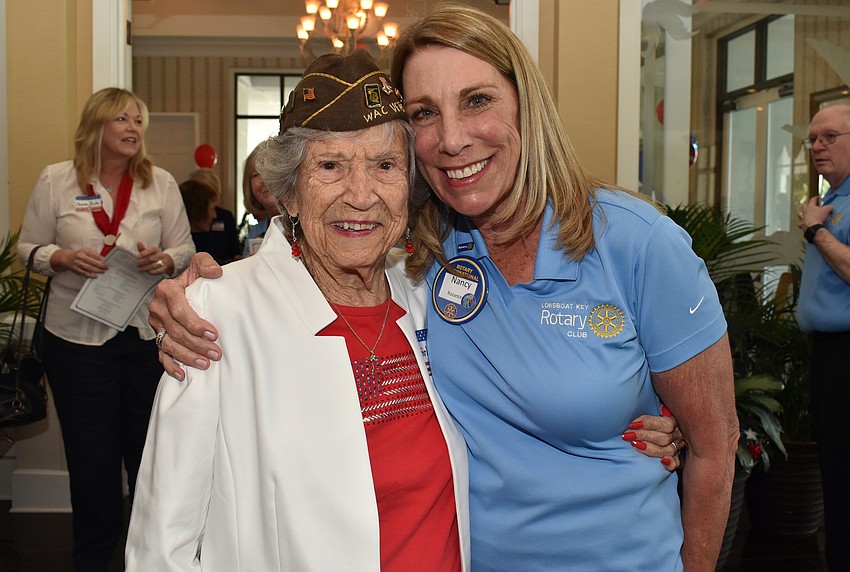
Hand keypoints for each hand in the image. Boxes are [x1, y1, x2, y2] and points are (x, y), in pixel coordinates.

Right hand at [51, 247, 107, 277]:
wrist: (67, 258)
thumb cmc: (79, 254)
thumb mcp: (86, 250)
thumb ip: (94, 253)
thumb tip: (103, 258)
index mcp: (84, 251)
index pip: (94, 255)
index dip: (101, 259)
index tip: (107, 262)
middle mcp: (80, 257)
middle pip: (92, 262)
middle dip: (101, 265)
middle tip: (107, 268)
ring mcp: (78, 264)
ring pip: (89, 268)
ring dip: (97, 271)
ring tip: (103, 271)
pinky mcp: (76, 270)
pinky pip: (84, 273)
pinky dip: (90, 275)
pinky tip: (96, 276)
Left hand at [136, 241, 173, 275]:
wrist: (166, 261)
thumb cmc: (154, 256)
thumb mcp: (149, 251)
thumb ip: (143, 248)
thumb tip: (138, 242)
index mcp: (156, 250)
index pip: (151, 250)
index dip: (144, 253)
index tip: (138, 257)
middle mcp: (161, 255)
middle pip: (151, 258)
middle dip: (143, 262)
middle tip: (138, 264)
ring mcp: (163, 262)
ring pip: (154, 265)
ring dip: (146, 268)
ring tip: (140, 269)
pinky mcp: (164, 268)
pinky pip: (158, 271)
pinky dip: (152, 272)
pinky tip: (147, 272)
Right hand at [148, 252, 223, 379]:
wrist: (183, 286)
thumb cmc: (194, 276)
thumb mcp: (199, 264)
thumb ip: (206, 264)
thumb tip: (216, 272)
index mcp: (166, 290)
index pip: (179, 311)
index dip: (196, 325)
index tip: (214, 334)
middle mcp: (157, 308)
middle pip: (176, 331)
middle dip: (196, 344)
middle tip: (216, 353)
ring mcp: (156, 325)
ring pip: (169, 344)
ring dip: (187, 357)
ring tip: (206, 364)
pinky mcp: (157, 336)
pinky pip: (161, 353)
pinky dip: (170, 365)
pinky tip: (182, 374)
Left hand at [623, 404, 685, 471]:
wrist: (662, 426)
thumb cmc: (655, 413)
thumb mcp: (657, 405)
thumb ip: (658, 405)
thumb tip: (659, 406)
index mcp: (675, 420)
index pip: (665, 423)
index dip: (648, 423)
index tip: (632, 424)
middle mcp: (678, 435)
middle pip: (664, 438)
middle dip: (643, 436)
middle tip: (627, 435)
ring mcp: (677, 447)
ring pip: (667, 450)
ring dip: (650, 448)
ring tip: (634, 444)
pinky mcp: (675, 458)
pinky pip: (676, 463)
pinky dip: (670, 463)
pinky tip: (662, 461)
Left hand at [797, 196, 831, 229]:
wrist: (813, 227)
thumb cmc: (818, 217)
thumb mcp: (826, 210)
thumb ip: (829, 207)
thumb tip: (830, 206)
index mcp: (810, 206)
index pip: (812, 200)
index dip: (815, 198)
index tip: (817, 197)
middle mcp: (805, 211)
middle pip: (804, 206)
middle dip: (807, 205)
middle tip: (810, 205)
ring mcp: (802, 218)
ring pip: (800, 214)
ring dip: (802, 213)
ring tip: (805, 214)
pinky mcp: (802, 224)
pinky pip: (800, 223)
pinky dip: (802, 223)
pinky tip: (804, 224)